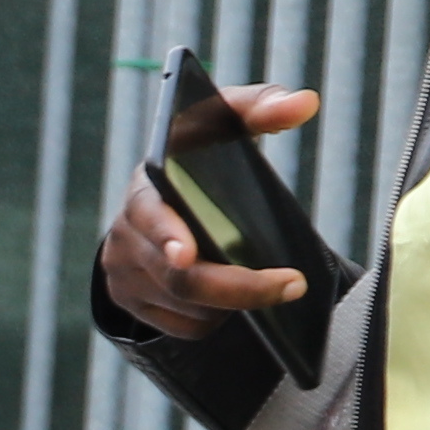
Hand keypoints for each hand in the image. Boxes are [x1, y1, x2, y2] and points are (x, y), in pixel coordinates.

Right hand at [99, 83, 323, 338]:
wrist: (159, 197)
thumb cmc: (198, 151)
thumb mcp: (223, 122)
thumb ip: (262, 105)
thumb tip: (305, 103)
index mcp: (144, 189)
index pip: (149, 216)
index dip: (166, 236)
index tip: (187, 255)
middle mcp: (124, 235)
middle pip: (181, 278)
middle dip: (241, 287)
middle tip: (293, 285)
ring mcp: (123, 275)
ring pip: (188, 307)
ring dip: (232, 302)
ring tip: (267, 282)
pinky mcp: (131, 304)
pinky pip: (184, 326)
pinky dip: (215, 317)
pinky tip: (231, 297)